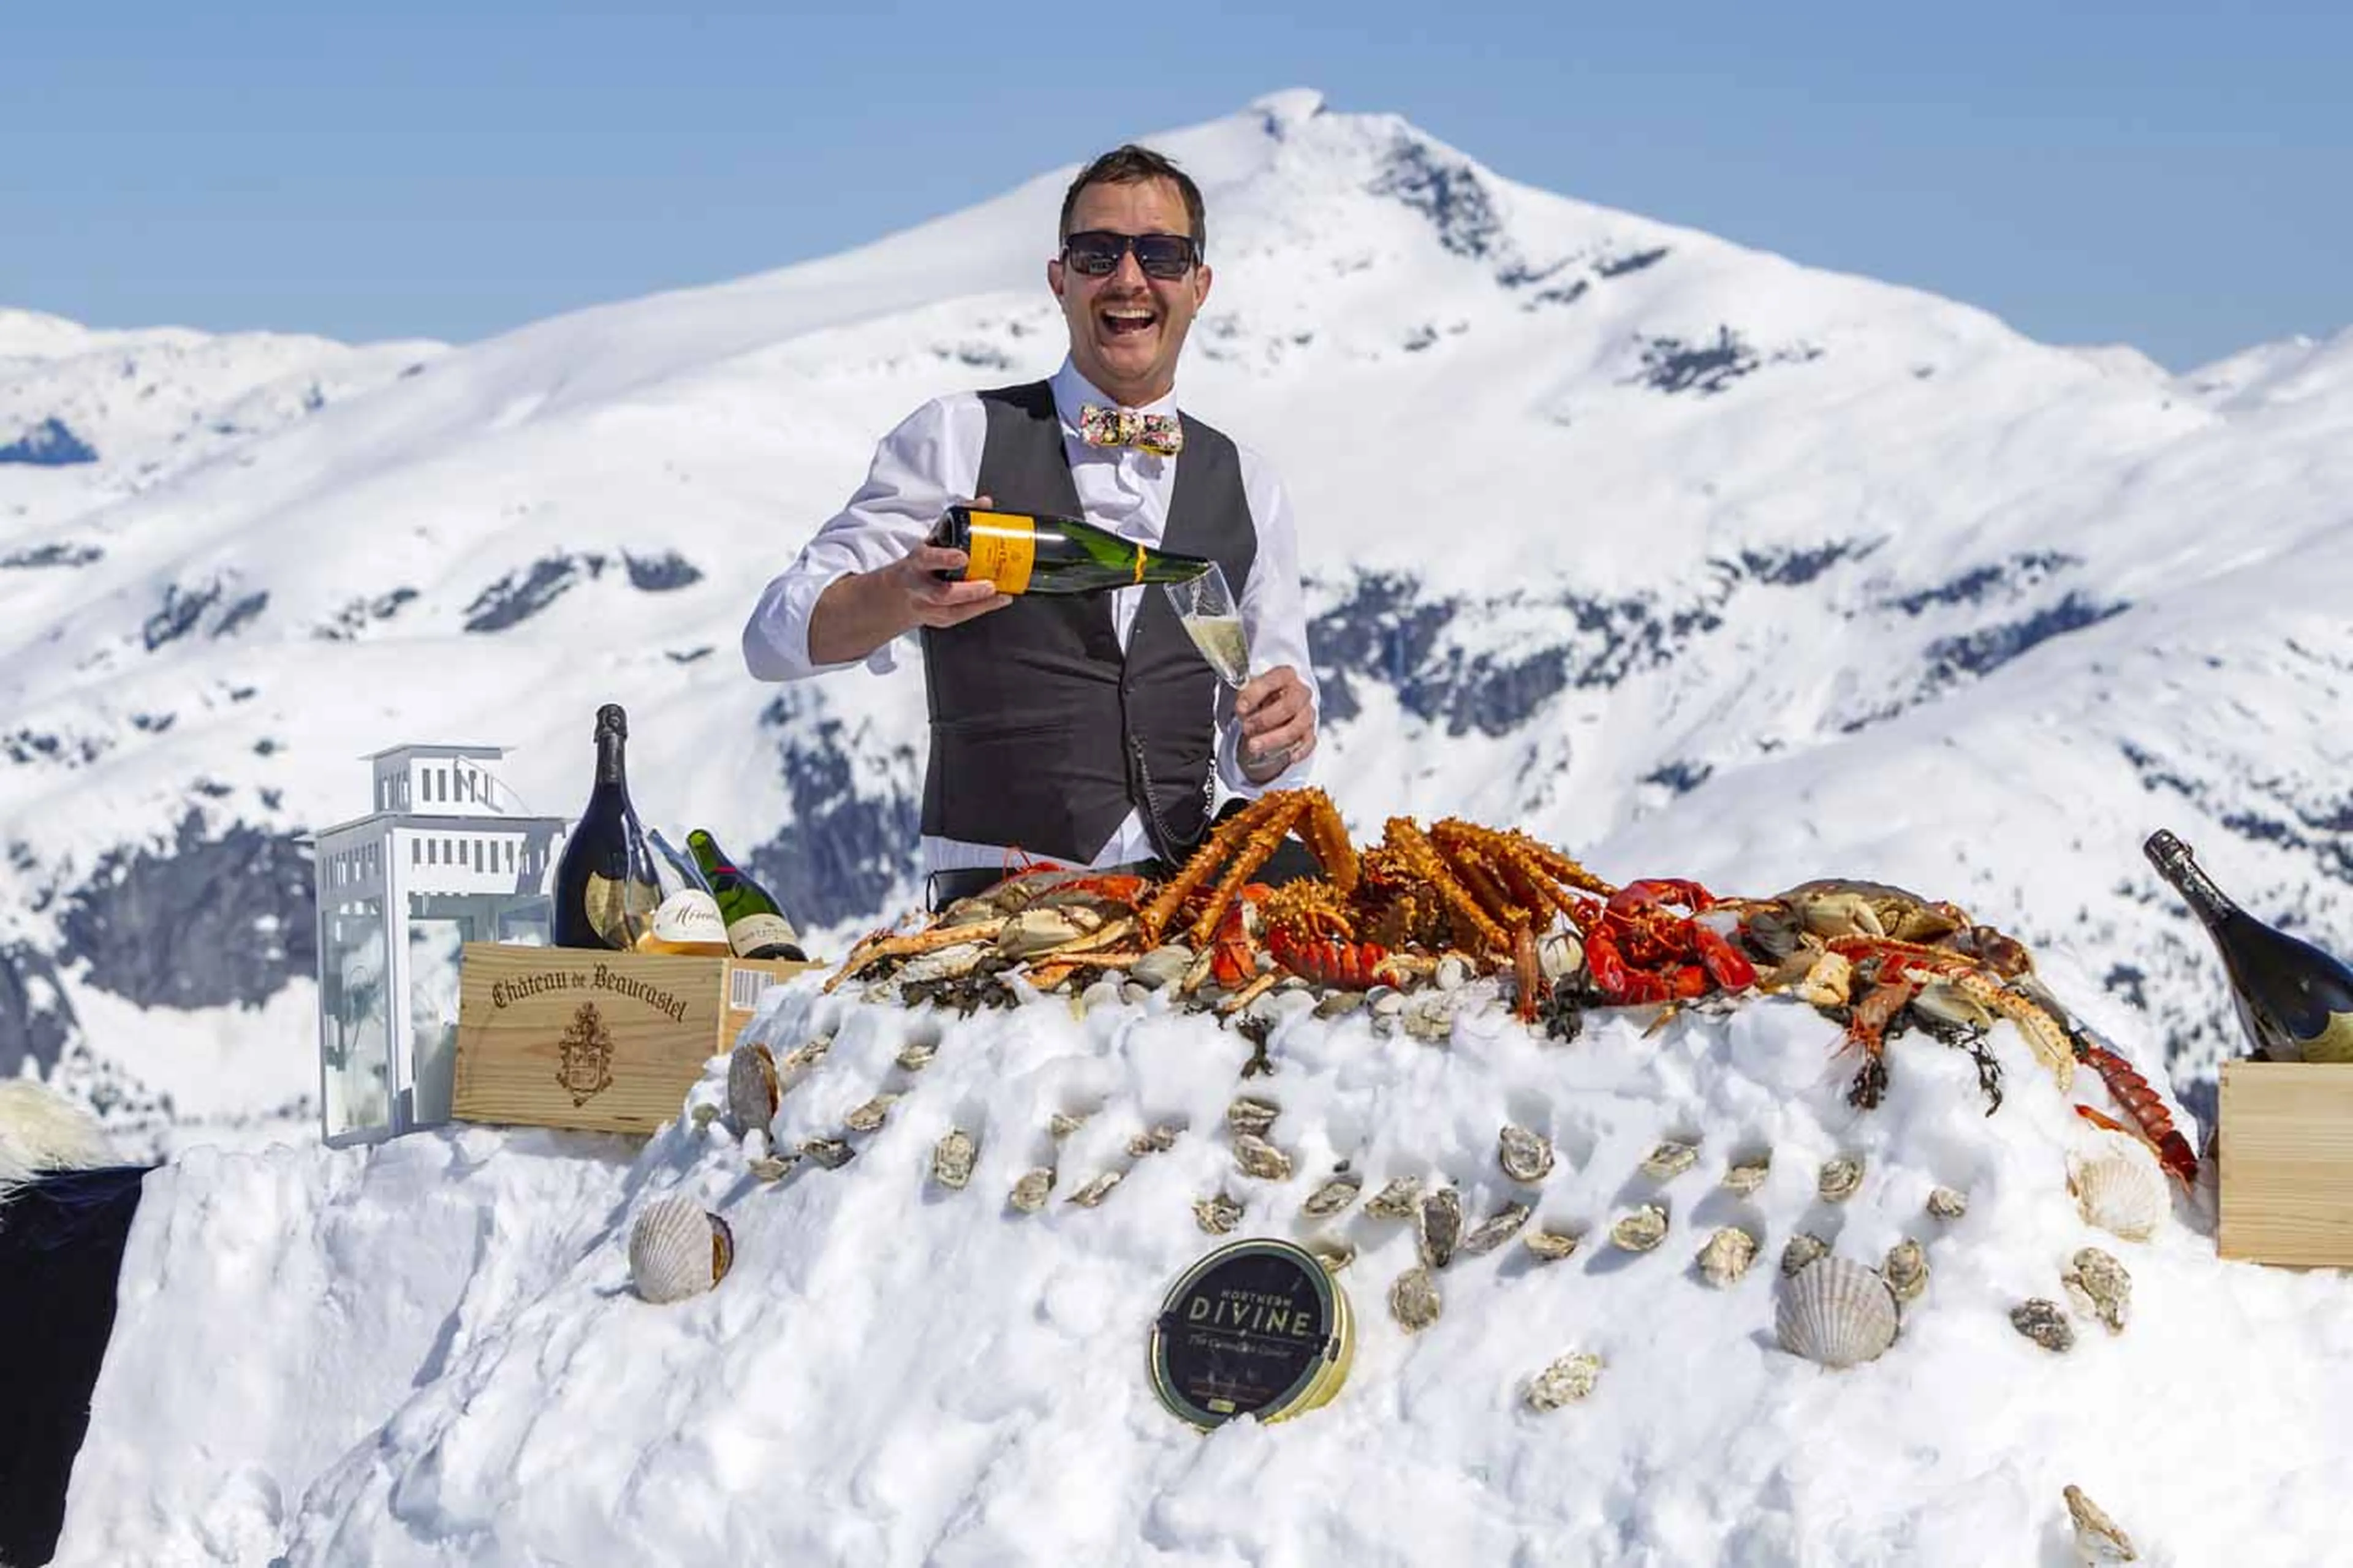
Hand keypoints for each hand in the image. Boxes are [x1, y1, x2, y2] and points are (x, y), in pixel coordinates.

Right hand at [891, 493, 1010, 629]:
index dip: (944, 559)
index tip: (963, 557)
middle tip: (989, 585)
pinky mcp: (939, 619)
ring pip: (953, 611)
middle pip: (941, 593)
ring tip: (1001, 595)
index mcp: (918, 562)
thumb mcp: (933, 539)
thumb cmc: (921, 563)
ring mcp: (929, 606)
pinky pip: (960, 616)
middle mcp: (920, 587)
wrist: (899, 593)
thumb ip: (958, 519)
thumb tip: (984, 503)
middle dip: (968, 591)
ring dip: (980, 604)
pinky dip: (981, 609)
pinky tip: (998, 600)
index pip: (927, 560)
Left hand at [1236, 664, 1315, 781]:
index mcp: (1286, 675)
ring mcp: (1307, 712)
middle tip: (1246, 727)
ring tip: (1253, 746)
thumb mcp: (1250, 691)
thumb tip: (1241, 708)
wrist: (1274, 707)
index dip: (1256, 694)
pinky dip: (1300, 750)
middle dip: (1265, 719)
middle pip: (1289, 705)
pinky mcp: (1310, 731)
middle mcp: (1300, 692)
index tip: (1240, 708)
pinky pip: (1309, 742)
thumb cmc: (1261, 697)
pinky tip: (1288, 756)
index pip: (1275, 679)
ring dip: (1274, 738)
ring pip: (1297, 727)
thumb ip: (1246, 696)